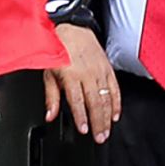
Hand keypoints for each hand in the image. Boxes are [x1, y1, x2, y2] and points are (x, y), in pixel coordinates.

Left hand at [43, 22, 120, 142]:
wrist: (70, 28)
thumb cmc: (56, 50)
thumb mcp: (47, 72)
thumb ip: (50, 96)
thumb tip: (50, 115)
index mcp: (71, 75)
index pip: (77, 101)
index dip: (81, 117)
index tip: (84, 130)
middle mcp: (87, 74)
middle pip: (95, 103)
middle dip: (98, 123)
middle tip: (100, 137)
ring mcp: (100, 71)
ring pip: (107, 98)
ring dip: (108, 117)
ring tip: (107, 131)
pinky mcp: (109, 69)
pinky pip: (116, 89)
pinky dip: (117, 103)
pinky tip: (115, 115)